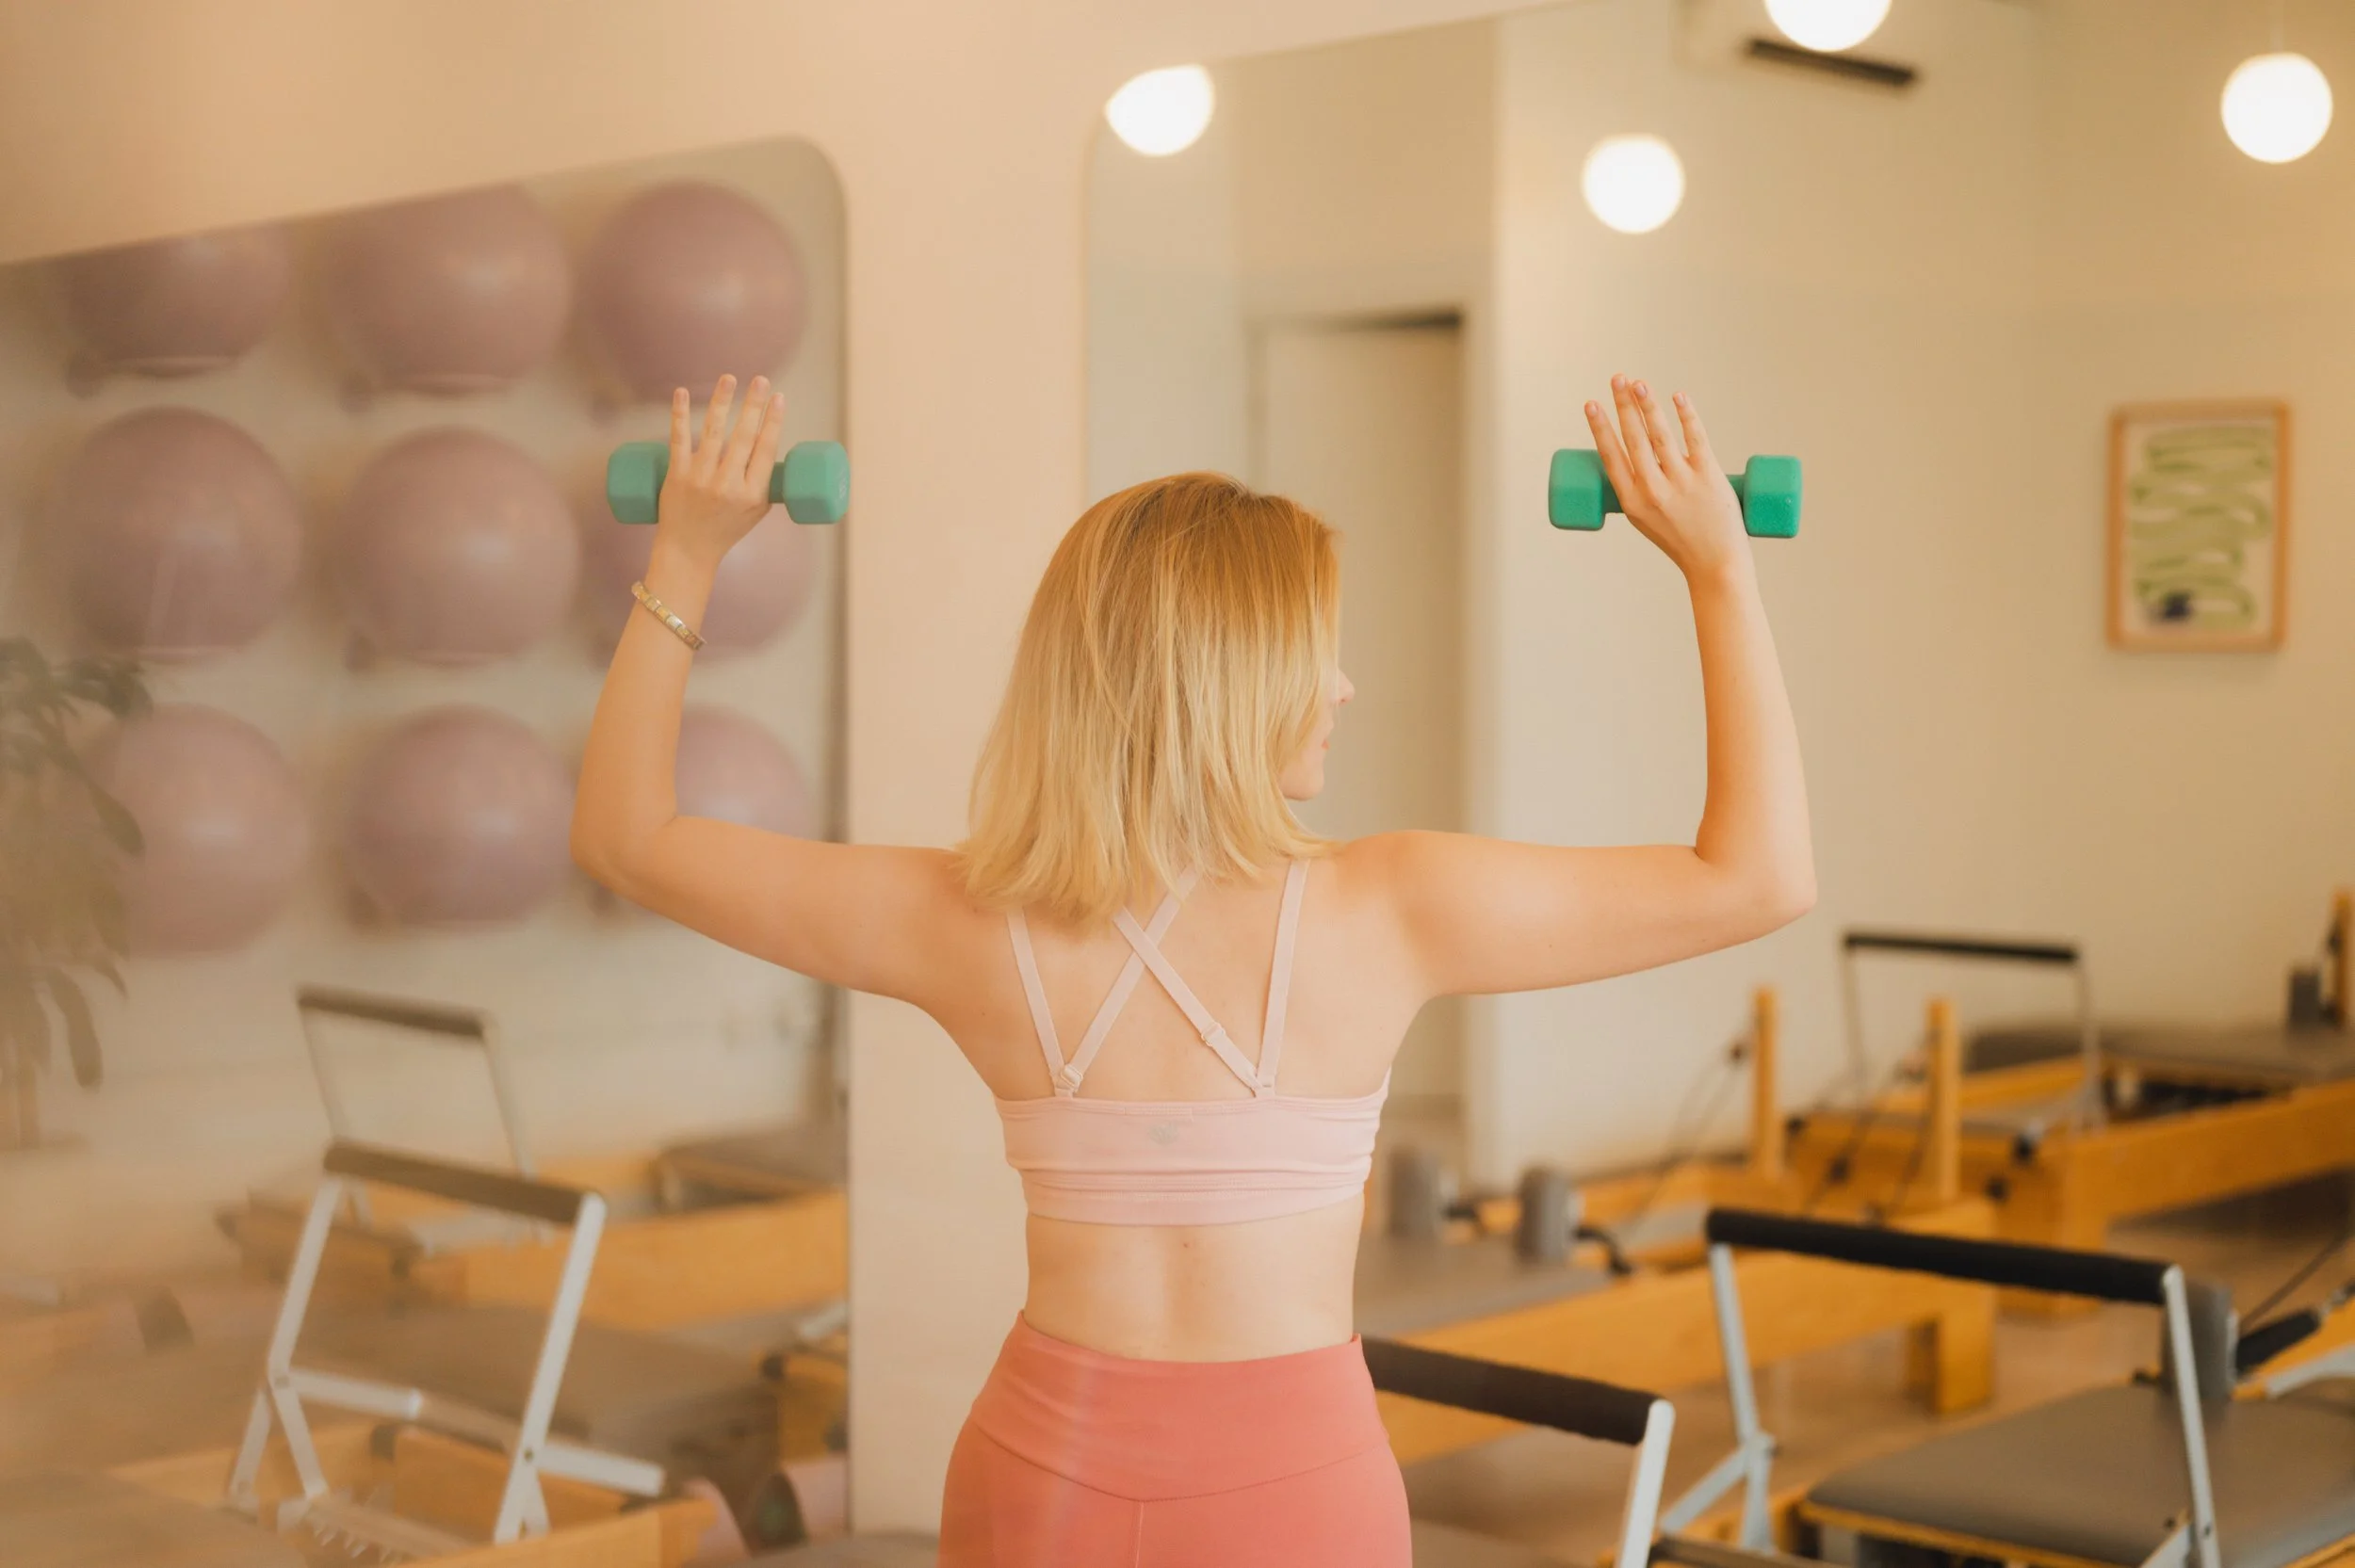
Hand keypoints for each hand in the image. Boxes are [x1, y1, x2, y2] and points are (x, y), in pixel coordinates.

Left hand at [655, 374, 785, 568]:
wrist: (689, 550)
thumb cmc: (727, 528)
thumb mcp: (757, 510)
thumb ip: (765, 479)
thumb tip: (769, 440)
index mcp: (753, 494)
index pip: (766, 449)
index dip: (774, 421)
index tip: (780, 398)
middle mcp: (728, 485)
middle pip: (743, 436)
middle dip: (754, 404)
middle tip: (762, 380)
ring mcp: (701, 479)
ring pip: (713, 433)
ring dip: (722, 401)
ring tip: (730, 378)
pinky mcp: (677, 475)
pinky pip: (678, 439)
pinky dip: (680, 414)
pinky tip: (683, 393)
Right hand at [1584, 375, 1746, 580]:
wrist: (1715, 564)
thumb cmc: (1681, 542)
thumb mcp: (1648, 520)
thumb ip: (1644, 487)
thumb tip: (1647, 450)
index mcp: (1631, 503)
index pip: (1610, 456)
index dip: (1599, 427)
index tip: (1591, 404)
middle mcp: (1653, 490)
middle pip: (1634, 438)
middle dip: (1622, 404)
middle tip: (1617, 379)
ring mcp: (1681, 482)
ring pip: (1660, 434)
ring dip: (1647, 404)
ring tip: (1638, 382)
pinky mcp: (1708, 476)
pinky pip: (1695, 438)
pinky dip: (1686, 414)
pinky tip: (1678, 397)